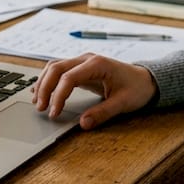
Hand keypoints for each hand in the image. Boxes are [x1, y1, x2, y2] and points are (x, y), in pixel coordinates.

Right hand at [31, 53, 157, 129]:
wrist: (146, 80)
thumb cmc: (136, 89)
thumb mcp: (123, 103)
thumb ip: (103, 113)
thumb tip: (83, 124)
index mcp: (97, 64)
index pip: (69, 77)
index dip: (58, 96)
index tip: (54, 113)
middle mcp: (87, 59)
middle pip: (56, 68)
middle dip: (45, 88)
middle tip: (40, 108)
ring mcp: (83, 61)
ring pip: (54, 67)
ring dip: (43, 82)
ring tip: (37, 102)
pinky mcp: (81, 68)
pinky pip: (59, 70)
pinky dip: (48, 80)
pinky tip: (41, 91)